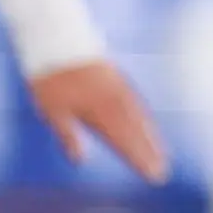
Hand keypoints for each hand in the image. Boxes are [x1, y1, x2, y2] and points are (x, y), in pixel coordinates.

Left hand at [30, 59, 169, 183]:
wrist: (57, 37)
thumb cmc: (50, 76)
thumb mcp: (51, 110)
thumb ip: (68, 135)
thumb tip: (80, 161)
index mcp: (99, 112)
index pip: (124, 142)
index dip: (139, 159)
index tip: (153, 176)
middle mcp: (114, 102)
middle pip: (136, 132)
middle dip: (149, 152)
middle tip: (162, 171)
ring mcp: (118, 89)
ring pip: (139, 117)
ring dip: (150, 136)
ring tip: (161, 152)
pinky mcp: (117, 79)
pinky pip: (135, 103)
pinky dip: (143, 118)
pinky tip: (146, 124)